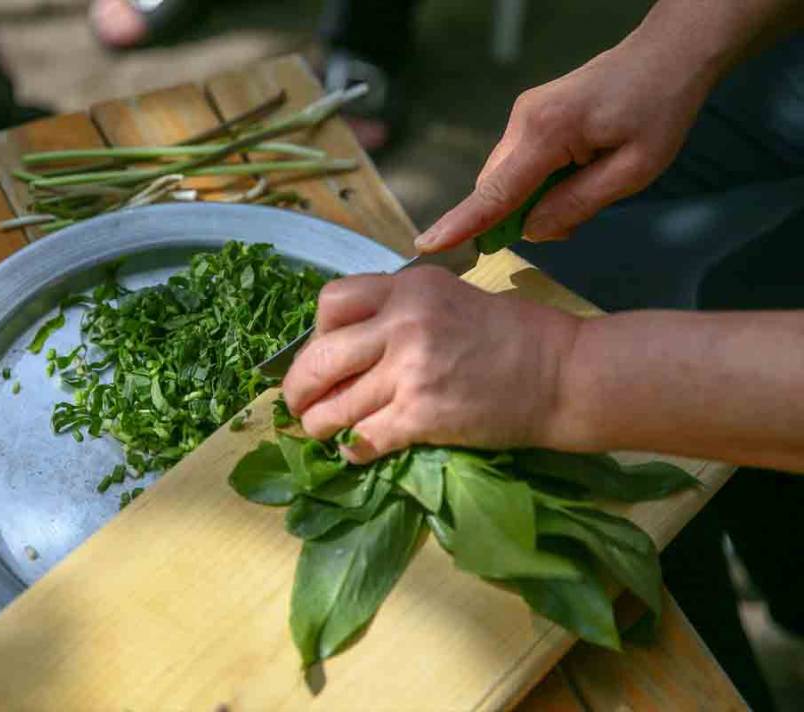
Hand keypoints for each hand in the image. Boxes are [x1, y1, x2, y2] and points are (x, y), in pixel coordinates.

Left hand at [281, 266, 579, 462]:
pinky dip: (352, 449)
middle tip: (298, 402)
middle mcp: (403, 322)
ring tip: (320, 430)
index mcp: (408, 287)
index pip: (331, 302)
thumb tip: (349, 342)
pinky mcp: (422, 415)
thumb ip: (400, 311)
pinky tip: (354, 451)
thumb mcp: (450, 297)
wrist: (563, 374)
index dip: (316, 332)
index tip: (323, 352)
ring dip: (318, 424)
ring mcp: (410, 370)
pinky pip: (363, 438)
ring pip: (334, 405)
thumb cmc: (514, 335)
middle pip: (319, 357)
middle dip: (298, 386)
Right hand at [415, 29, 716, 250]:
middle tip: (570, 223)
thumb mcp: (634, 170)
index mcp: (547, 132)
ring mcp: (523, 115)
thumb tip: (532, 230)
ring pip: (505, 178)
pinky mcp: (531, 116)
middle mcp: (523, 121)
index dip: (462, 224)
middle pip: (495, 187)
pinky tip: (575, 176)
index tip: (428, 245)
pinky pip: (518, 164)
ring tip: (585, 188)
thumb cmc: (660, 108)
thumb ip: (577, 204)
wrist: (669, 53)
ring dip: (530, 200)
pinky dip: (536, 183)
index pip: (495, 191)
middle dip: (516, 217)